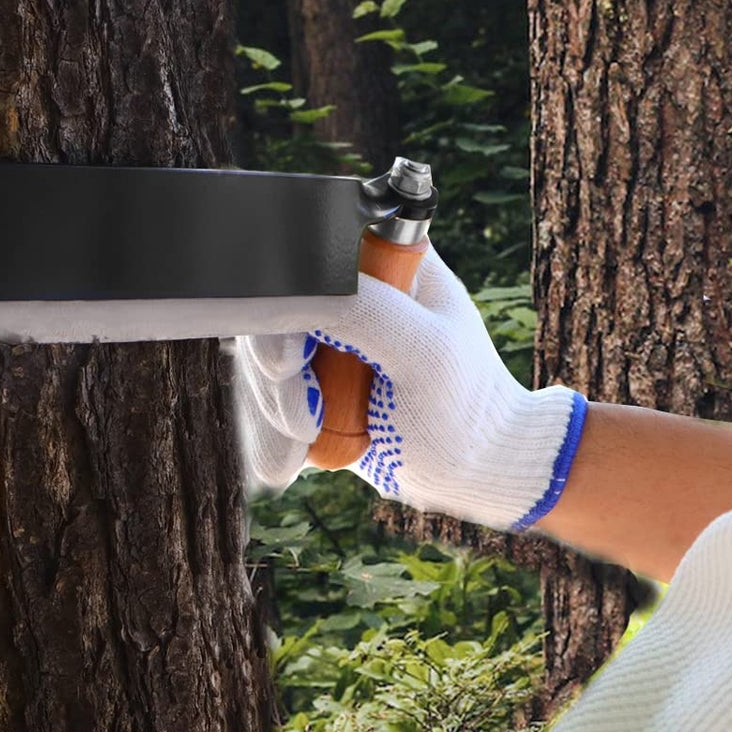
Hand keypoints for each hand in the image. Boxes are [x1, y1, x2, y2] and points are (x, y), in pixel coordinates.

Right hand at [234, 243, 585, 532]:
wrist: (473, 468)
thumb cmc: (466, 403)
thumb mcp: (425, 350)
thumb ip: (363, 310)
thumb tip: (289, 293)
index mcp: (377, 262)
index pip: (298, 263)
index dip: (278, 309)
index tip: (290, 362)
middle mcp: (341, 295)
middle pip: (265, 318)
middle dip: (277, 379)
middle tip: (307, 420)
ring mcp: (319, 341)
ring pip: (258, 367)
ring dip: (273, 414)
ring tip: (314, 440)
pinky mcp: (305, 384)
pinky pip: (261, 403)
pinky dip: (271, 437)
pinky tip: (296, 459)